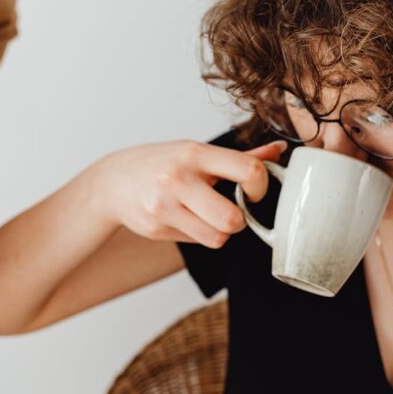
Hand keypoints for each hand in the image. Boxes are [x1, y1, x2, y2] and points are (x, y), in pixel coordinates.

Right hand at [91, 139, 286, 248]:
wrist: (114, 181)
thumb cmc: (163, 164)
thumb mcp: (198, 152)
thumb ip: (240, 157)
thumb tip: (278, 151)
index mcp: (196, 154)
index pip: (248, 170)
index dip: (261, 187)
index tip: (254, 191)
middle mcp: (179, 179)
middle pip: (233, 218)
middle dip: (239, 220)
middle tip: (232, 211)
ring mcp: (164, 206)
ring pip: (217, 238)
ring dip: (220, 232)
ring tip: (208, 217)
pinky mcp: (156, 228)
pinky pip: (197, 242)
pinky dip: (199, 235)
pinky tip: (185, 219)